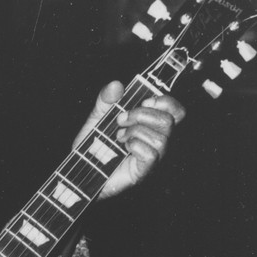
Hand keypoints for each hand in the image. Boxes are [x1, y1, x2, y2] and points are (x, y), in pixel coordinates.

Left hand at [73, 81, 185, 199]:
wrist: (80, 170)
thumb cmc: (93, 146)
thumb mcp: (97, 118)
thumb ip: (106, 100)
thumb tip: (116, 85)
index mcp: (151, 126)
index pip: (176, 111)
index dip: (165, 102)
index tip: (143, 101)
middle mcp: (156, 141)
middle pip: (169, 121)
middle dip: (143, 115)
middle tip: (121, 120)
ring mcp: (152, 158)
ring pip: (161, 138)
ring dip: (136, 132)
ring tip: (119, 136)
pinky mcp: (143, 171)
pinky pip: (151, 154)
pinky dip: (135, 145)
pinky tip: (123, 148)